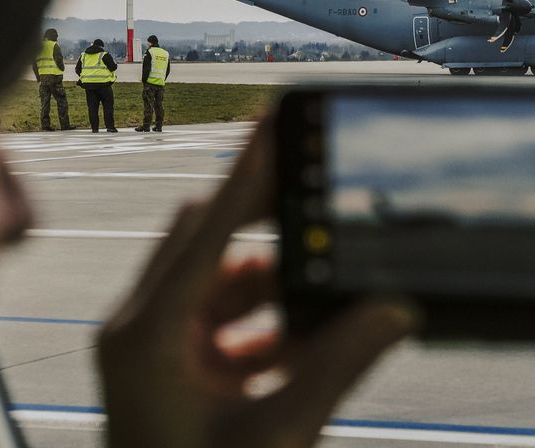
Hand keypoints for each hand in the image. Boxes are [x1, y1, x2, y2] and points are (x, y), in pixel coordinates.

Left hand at [98, 118, 414, 447]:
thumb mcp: (275, 436)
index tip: (281, 119)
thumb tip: (396, 308)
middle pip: (205, 239)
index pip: (207, 228)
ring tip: (325, 283)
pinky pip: (219, 318)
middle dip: (266, 220)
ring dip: (272, 277)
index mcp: (146, 336)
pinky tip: (308, 333)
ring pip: (215, 278)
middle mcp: (138, 330)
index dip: (249, 171)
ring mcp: (150, 348)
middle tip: (321, 191)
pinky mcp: (169, 369)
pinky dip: (263, 318)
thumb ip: (337, 366)